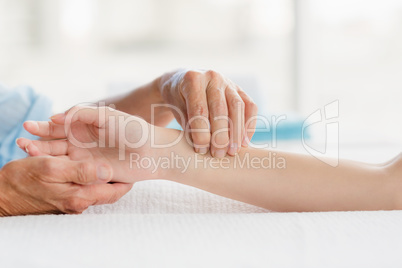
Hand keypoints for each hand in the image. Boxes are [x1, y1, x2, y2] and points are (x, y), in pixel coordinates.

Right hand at [0, 156, 132, 215]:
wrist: (1, 194)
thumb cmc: (23, 180)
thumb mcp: (52, 169)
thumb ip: (82, 171)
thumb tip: (108, 171)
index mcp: (80, 195)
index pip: (115, 190)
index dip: (127, 179)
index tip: (137, 166)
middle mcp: (80, 202)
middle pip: (108, 189)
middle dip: (118, 176)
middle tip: (129, 161)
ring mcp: (72, 201)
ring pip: (96, 186)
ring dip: (103, 174)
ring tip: (114, 159)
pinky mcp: (65, 197)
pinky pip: (82, 185)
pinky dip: (87, 175)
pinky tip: (88, 164)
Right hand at [17, 106, 162, 182]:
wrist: (153, 152)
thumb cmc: (133, 130)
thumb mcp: (107, 115)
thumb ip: (82, 113)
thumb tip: (56, 118)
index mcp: (86, 126)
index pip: (59, 126)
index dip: (43, 127)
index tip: (28, 127)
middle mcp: (84, 142)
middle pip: (55, 143)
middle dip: (38, 142)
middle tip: (20, 143)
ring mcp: (87, 158)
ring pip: (61, 158)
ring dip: (44, 156)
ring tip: (27, 153)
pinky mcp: (93, 173)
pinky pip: (72, 172)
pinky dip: (59, 171)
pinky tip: (46, 170)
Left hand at [159, 69, 257, 156]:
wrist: (183, 82)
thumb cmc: (178, 99)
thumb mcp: (176, 110)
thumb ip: (189, 125)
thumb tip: (204, 146)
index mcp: (192, 80)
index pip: (199, 109)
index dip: (201, 132)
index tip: (201, 149)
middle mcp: (212, 77)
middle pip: (220, 109)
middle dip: (221, 135)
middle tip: (219, 154)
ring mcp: (228, 82)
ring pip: (238, 107)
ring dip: (237, 132)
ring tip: (233, 151)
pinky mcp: (239, 89)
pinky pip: (250, 106)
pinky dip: (249, 124)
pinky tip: (244, 141)